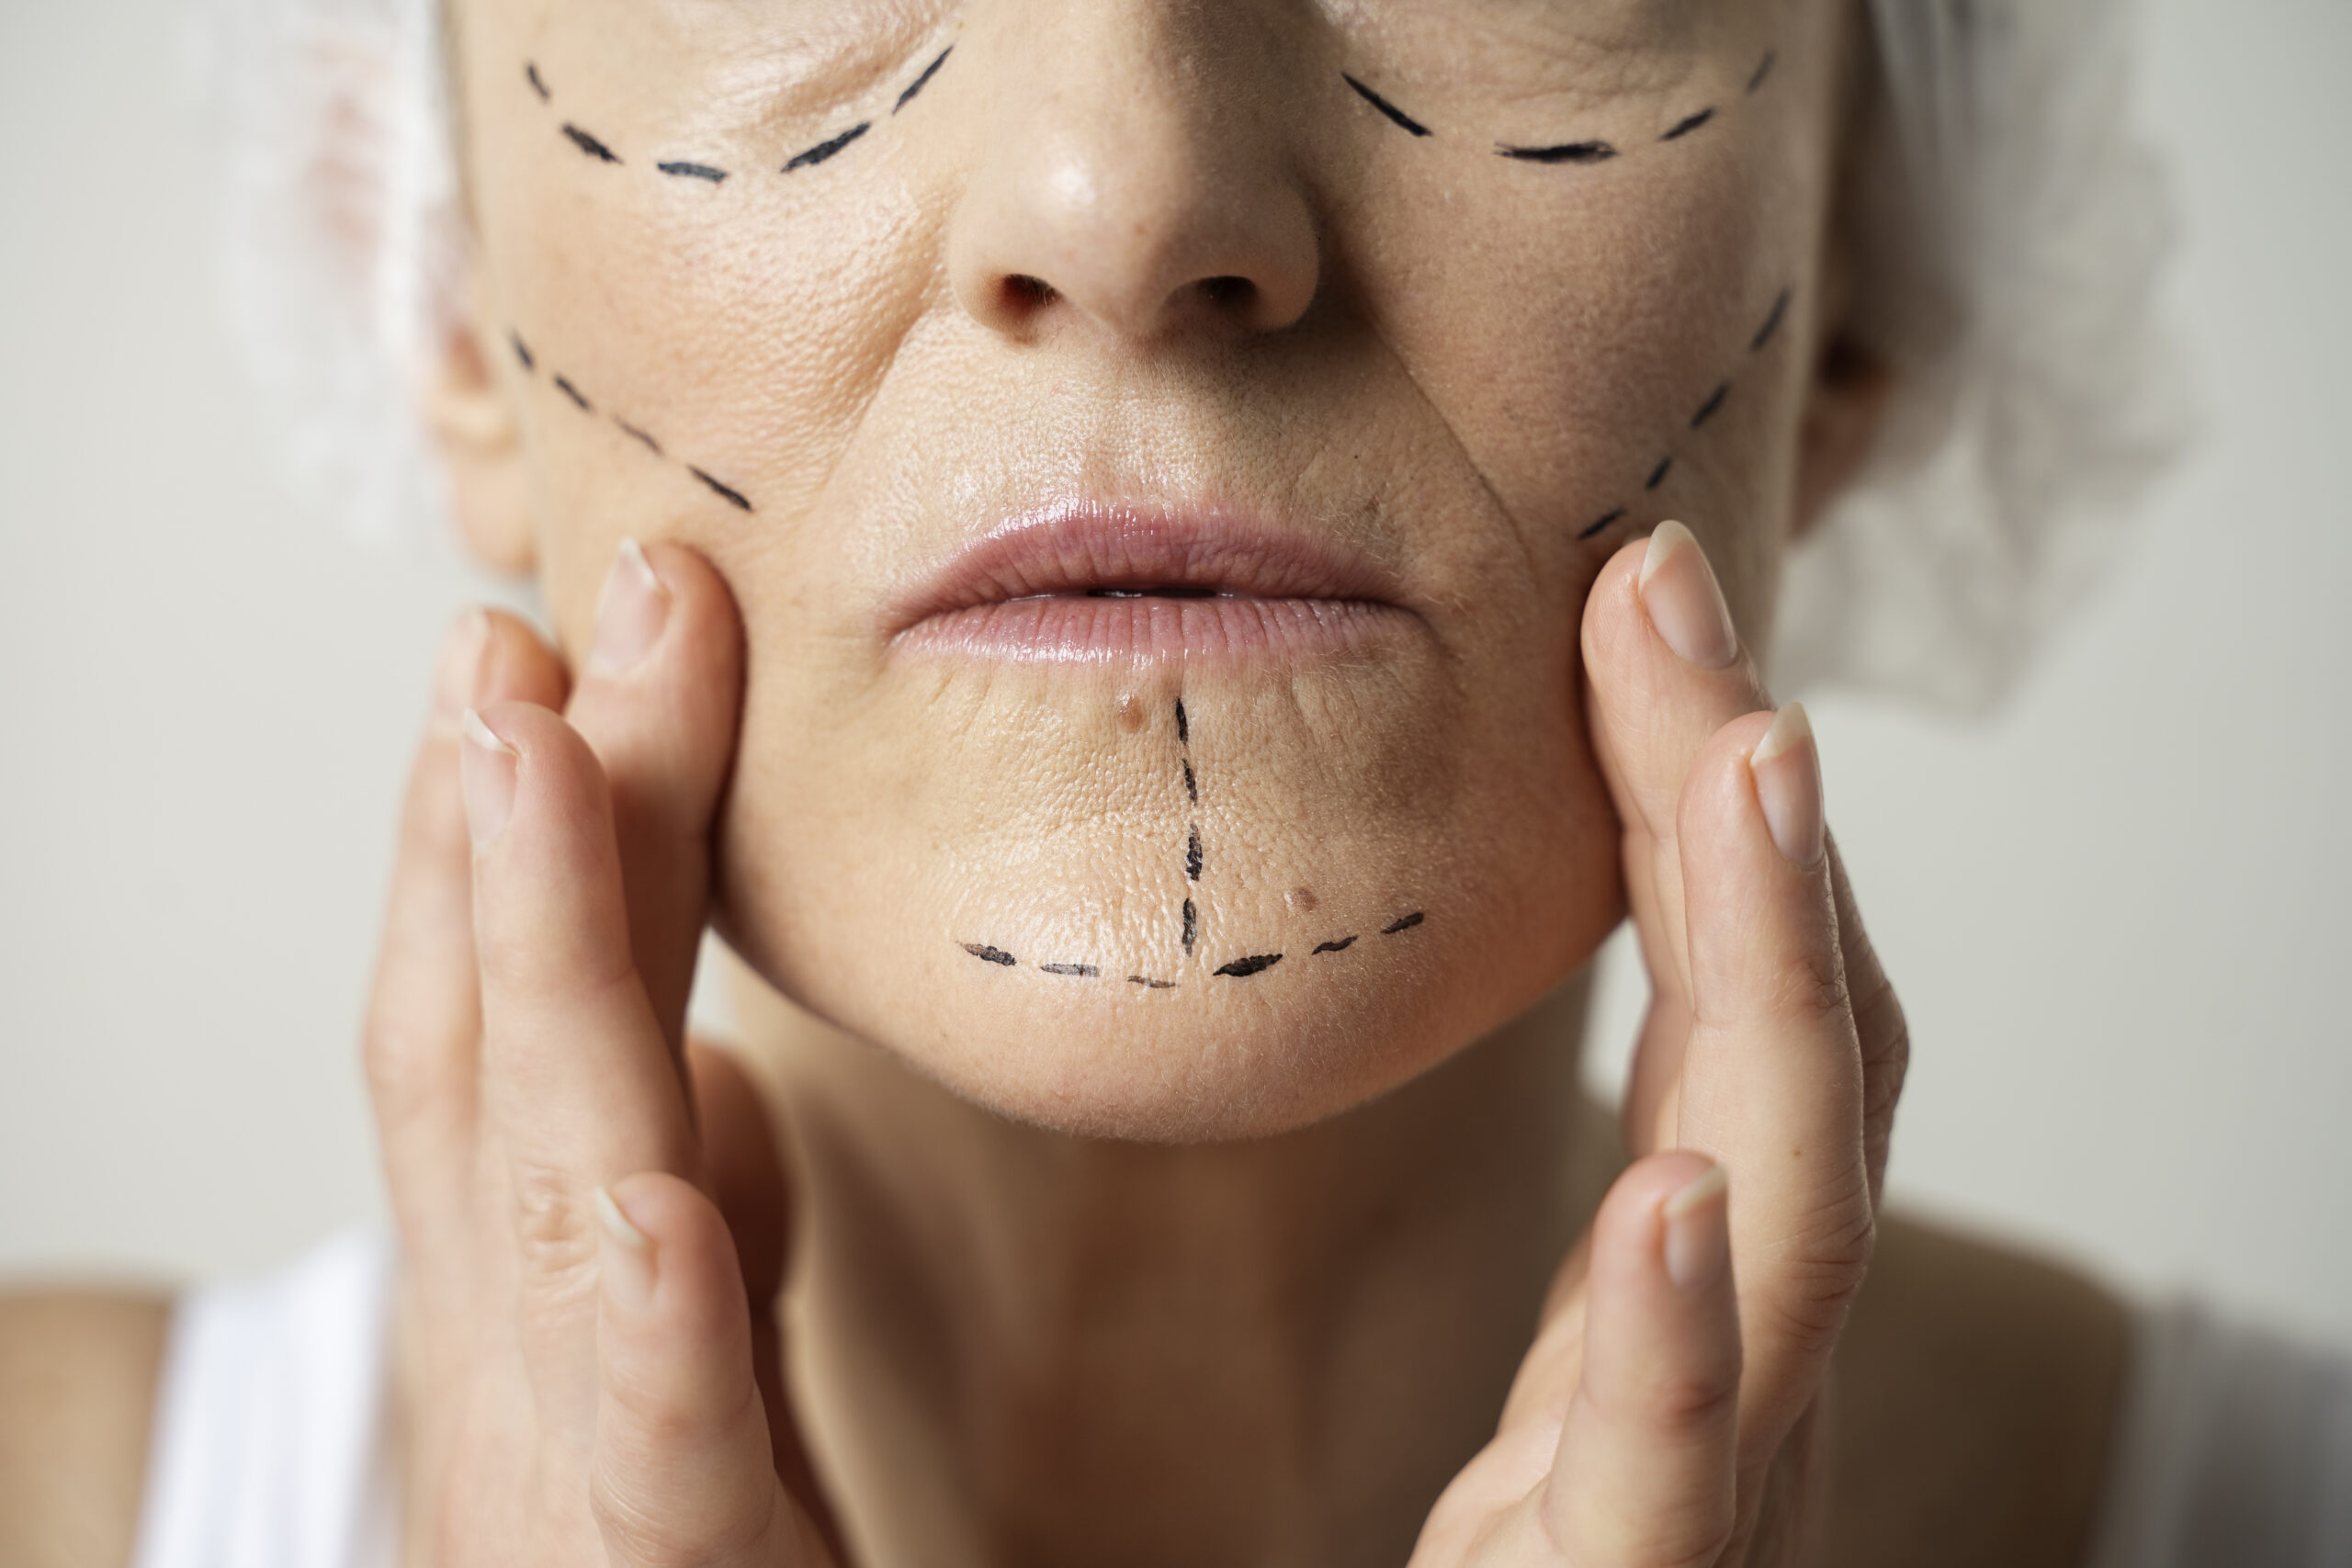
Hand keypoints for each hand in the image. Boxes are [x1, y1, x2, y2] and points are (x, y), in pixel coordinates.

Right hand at [363, 541, 843, 1565]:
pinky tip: (647, 1196)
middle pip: (508, 1070)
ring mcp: (564, 1496)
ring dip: (535, 973)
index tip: (564, 651)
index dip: (532, 844)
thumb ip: (704, 1257)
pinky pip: (662, 1472)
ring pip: (539, 1206)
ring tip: (528, 753)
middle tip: (548, 611)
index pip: (523, 1043)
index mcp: (550, 1314)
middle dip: (523, 834)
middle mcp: (525, 1383)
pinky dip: (646, 1332)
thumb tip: (703, 1100)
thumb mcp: (718, 1397)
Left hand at [1412, 522, 1908, 1566]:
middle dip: (1750, 815)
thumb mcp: (1583, 1351)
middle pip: (1791, 1060)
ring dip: (1778, 981)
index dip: (1707, 800)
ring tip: (1745, 770)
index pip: (1745, 1006)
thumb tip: (1541, 1005)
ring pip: (1790, 1222)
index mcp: (1725, 1271)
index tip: (1635, 597)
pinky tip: (1666, 1200)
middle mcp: (1761, 1351)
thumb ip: (1621, 1208)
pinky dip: (1680, 1331)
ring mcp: (1719, 1479)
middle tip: (1669, 598)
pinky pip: (1665, 1469)